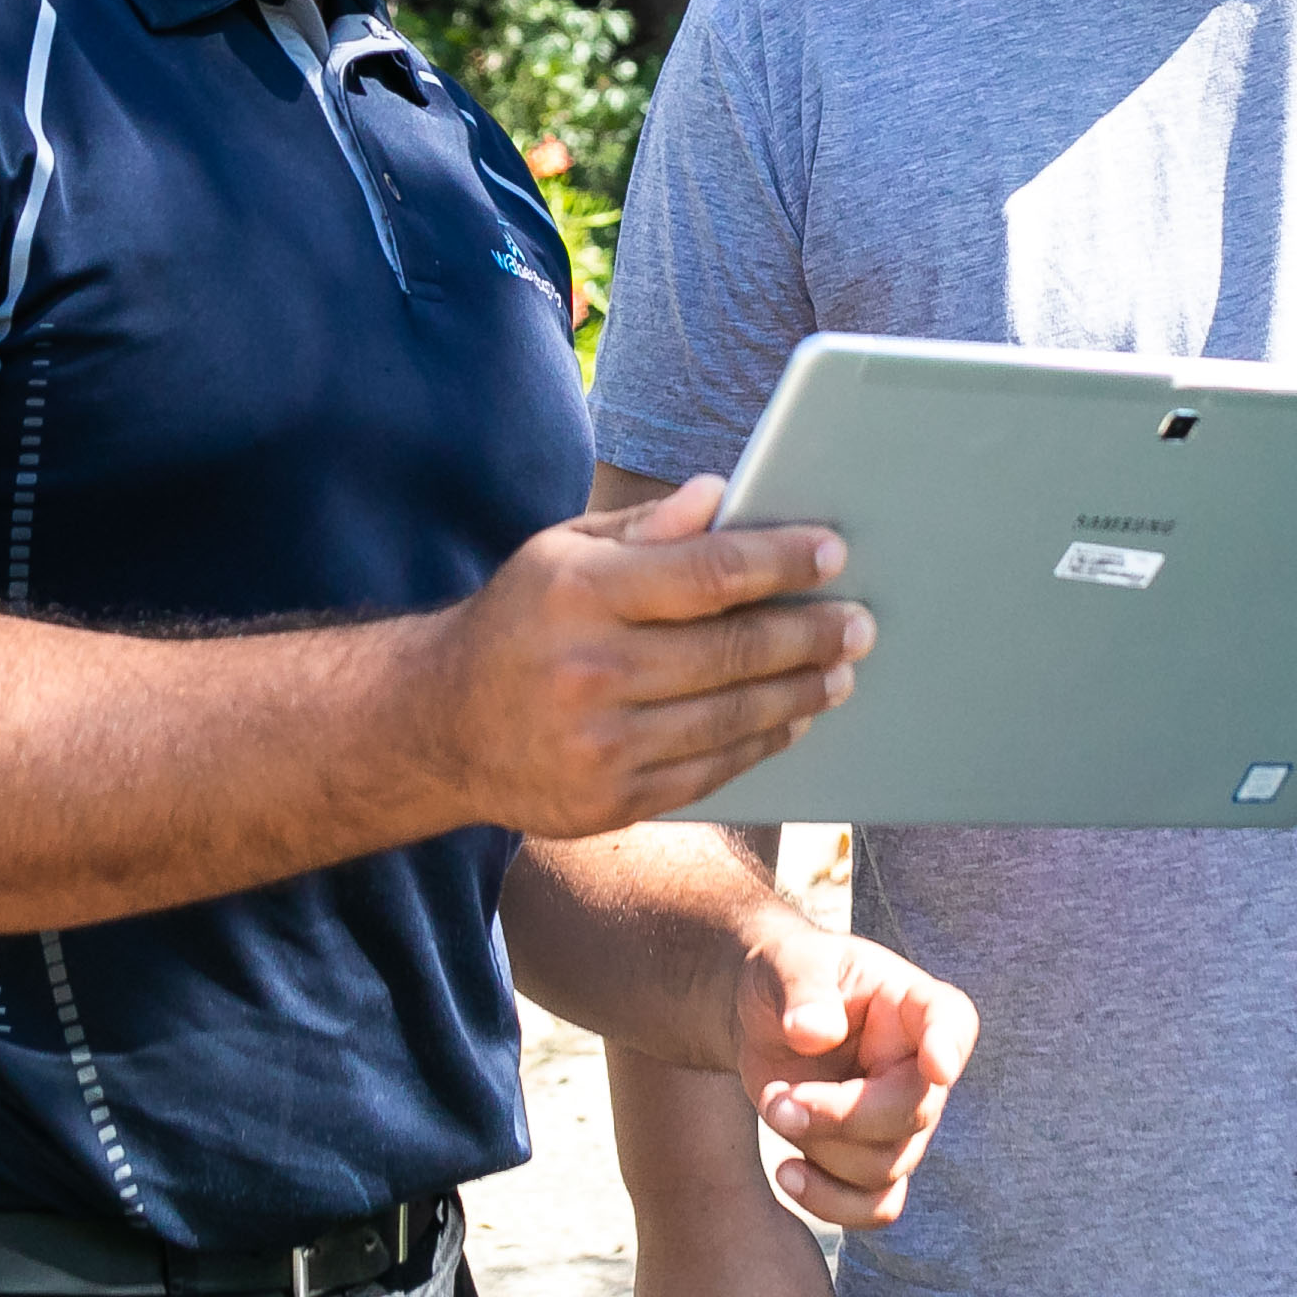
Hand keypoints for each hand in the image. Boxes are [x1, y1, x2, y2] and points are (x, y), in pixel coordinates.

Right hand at [425, 477, 868, 838]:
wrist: (437, 727)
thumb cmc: (517, 621)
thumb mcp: (561, 552)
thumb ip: (645, 527)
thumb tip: (722, 495)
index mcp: (581, 594)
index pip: (708, 573)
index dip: (780, 561)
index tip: (832, 551)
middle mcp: (591, 671)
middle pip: (733, 652)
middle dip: (810, 634)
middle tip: (859, 623)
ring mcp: (601, 745)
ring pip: (732, 717)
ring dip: (800, 692)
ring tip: (840, 670)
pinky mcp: (610, 800)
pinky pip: (710, 770)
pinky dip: (760, 741)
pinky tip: (792, 717)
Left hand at [731, 911, 976, 1229]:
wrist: (761, 1017)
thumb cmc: (785, 976)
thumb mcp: (787, 964)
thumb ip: (804, 990)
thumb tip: (814, 1032)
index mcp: (912, 1004)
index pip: (951, 1022)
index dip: (950, 1047)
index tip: (937, 1064)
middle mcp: (920, 1065)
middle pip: (911, 1113)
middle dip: (840, 1116)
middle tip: (777, 1101)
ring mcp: (902, 1118)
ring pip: (886, 1165)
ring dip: (821, 1149)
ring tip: (772, 1107)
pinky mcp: (872, 1158)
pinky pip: (878, 1205)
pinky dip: (833, 1204)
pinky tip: (787, 1174)